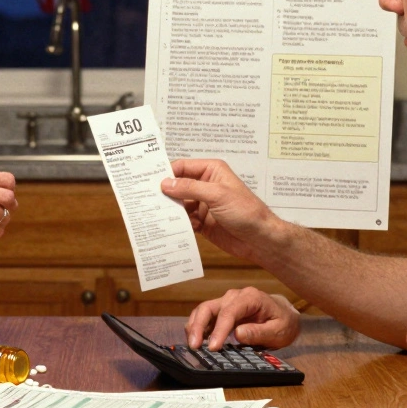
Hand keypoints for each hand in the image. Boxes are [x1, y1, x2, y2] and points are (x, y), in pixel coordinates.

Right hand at [160, 159, 277, 263]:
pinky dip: (178, 223)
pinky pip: (184, 220)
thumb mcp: (217, 195)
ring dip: (170, 210)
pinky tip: (172, 227)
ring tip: (155, 215)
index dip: (166, 173)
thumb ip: (190, 188)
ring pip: (179, 204)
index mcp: (211, 171)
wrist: (260, 240)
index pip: (182, 167)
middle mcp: (206, 186)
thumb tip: (166, 183)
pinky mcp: (202, 222)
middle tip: (146, 198)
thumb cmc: (247, 212)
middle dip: (165, 193)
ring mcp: (203, 205)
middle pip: (178, 186)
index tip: (149, 180)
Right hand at [185, 287, 300, 350]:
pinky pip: (206, 315)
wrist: (284, 314)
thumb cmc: (283, 322)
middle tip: (194, 346)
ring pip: (203, 310)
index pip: (229, 312)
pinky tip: (197, 340)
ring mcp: (226, 301)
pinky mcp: (222, 309)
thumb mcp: (278, 331)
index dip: (219, 330)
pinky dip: (198, 326)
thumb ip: (259, 332)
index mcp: (251, 297)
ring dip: (194, 326)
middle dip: (198, 326)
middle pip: (209, 307)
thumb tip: (238, 334)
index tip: (213, 347)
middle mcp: (235, 296)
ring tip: (192, 344)